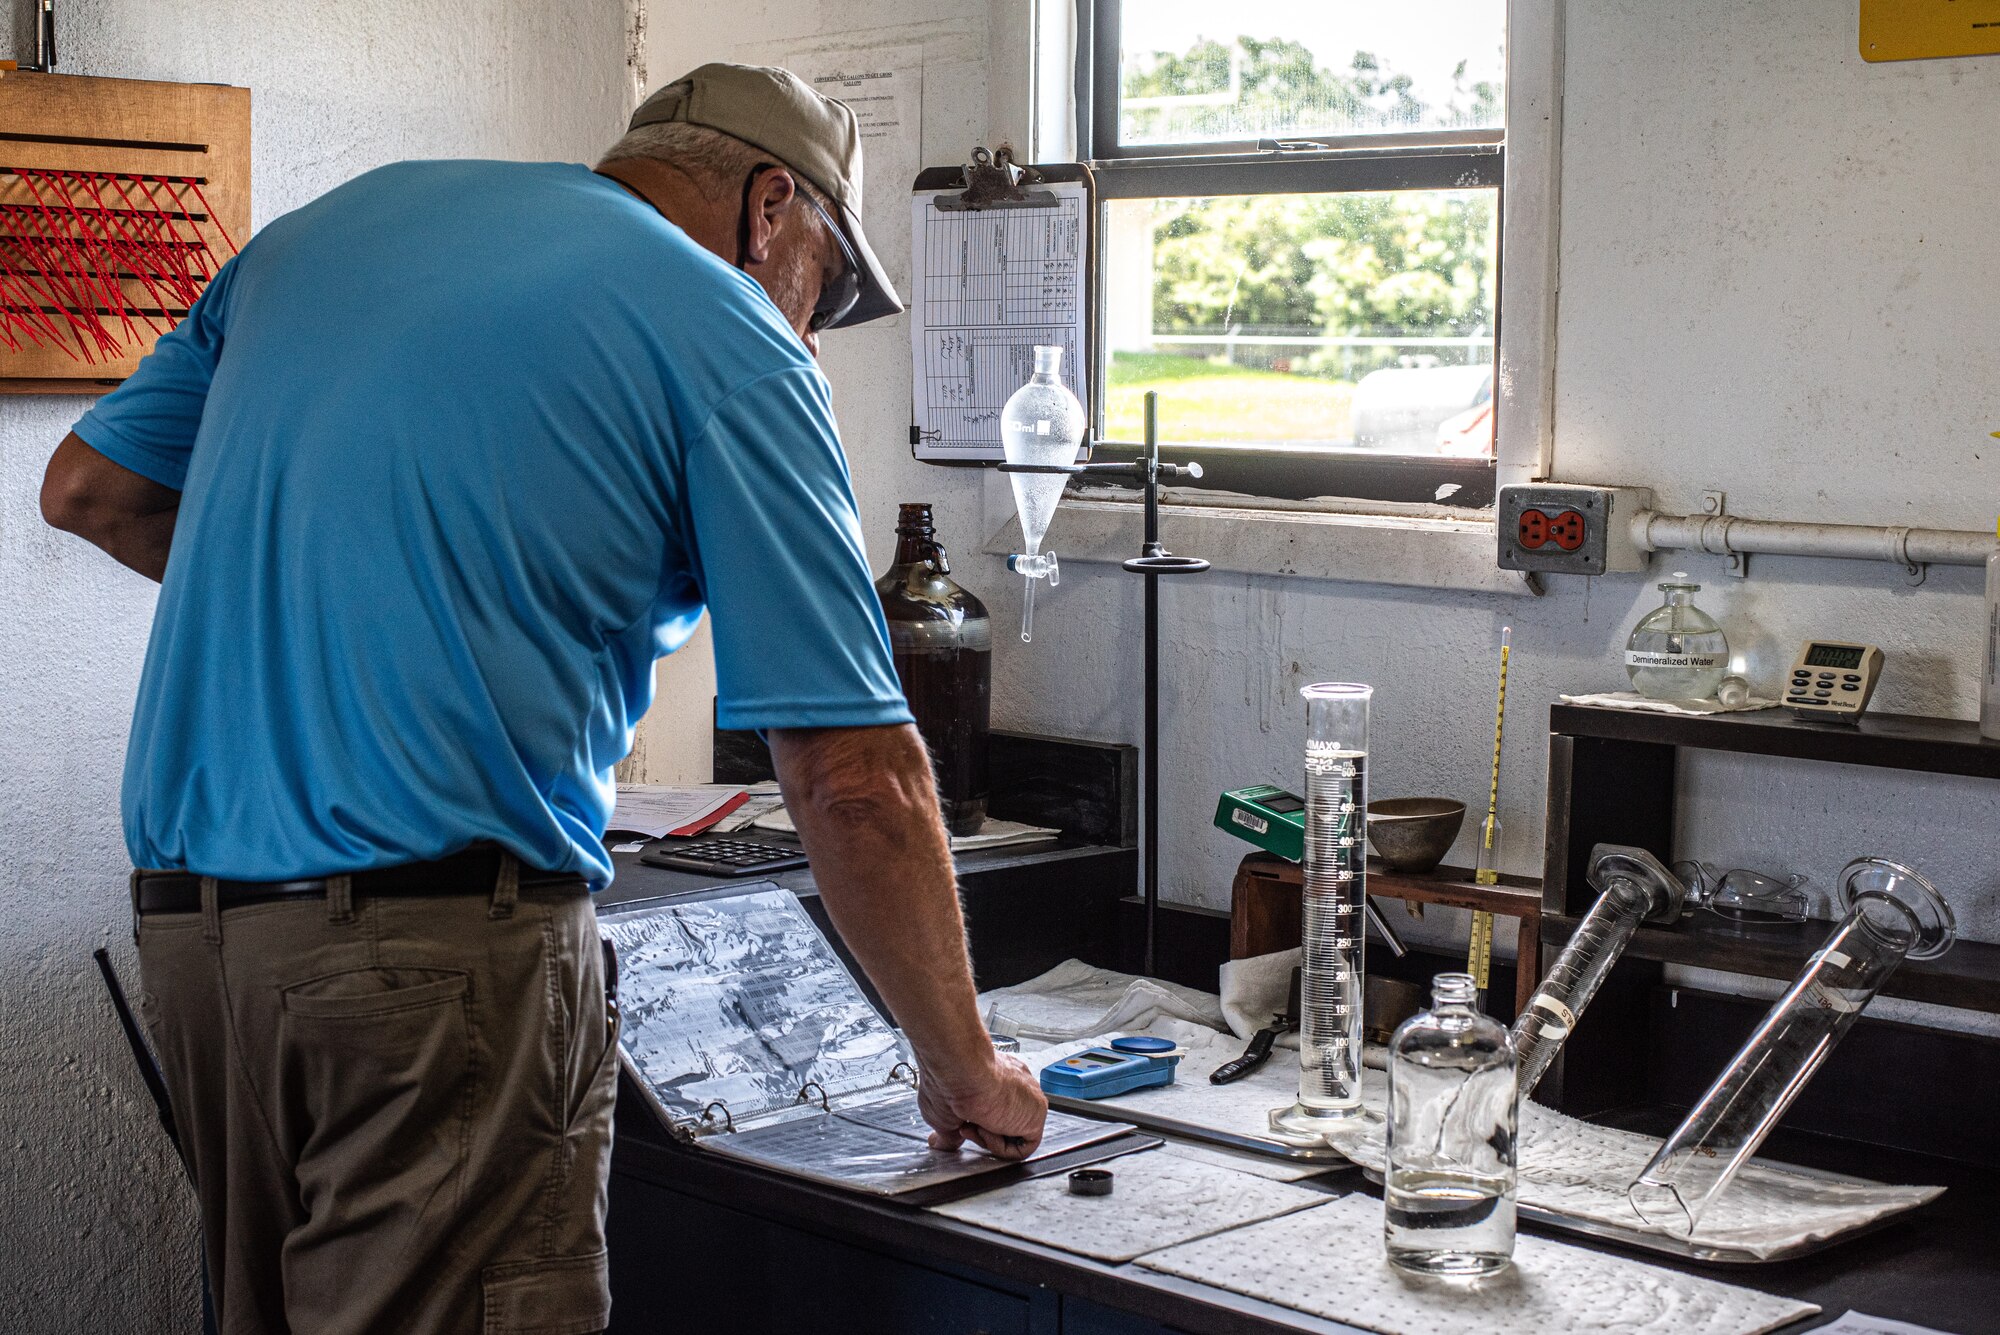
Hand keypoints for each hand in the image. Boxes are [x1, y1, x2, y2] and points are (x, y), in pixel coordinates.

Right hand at [918, 1053, 1047, 1158]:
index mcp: (996, 1077)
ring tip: (974, 1125)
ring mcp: (1028, 1097)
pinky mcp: (1037, 1113)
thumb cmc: (948, 1081)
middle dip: (981, 1131)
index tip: (959, 1123)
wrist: (960, 1070)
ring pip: (1014, 1135)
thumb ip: (949, 1132)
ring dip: (989, 1139)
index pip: (994, 1108)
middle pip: (1004, 1122)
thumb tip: (941, 1142)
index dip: (974, 1123)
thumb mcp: (942, 1113)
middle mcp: (1015, 1084)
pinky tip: (988, 1131)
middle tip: (964, 1126)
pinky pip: (1024, 1146)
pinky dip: (1002, 1148)